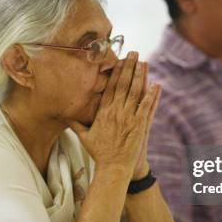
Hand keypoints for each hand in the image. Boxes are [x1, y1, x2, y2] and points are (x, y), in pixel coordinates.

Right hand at [68, 52, 160, 181]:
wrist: (113, 168)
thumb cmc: (99, 153)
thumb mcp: (84, 137)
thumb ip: (76, 124)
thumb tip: (66, 116)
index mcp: (103, 112)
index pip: (109, 87)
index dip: (115, 73)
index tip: (118, 60)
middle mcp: (115, 112)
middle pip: (123, 85)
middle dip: (128, 67)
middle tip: (133, 53)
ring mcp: (128, 118)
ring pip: (135, 92)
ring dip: (140, 76)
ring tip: (144, 62)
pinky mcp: (139, 125)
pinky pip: (146, 107)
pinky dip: (151, 95)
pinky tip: (156, 84)